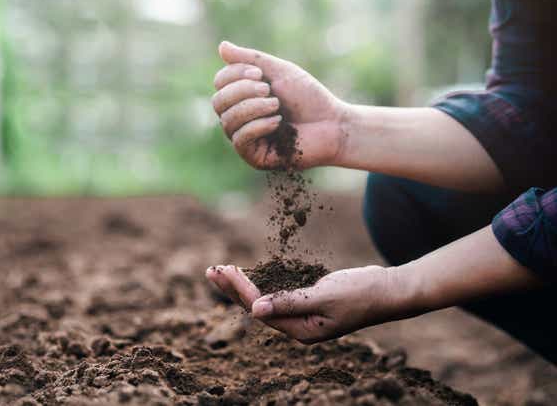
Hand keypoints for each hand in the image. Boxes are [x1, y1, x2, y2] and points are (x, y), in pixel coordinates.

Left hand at [206, 264, 408, 343]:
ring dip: (244, 285)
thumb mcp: (324, 297)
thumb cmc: (362, 293)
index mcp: (301, 331)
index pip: (260, 310)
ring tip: (221, 271)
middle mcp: (299, 327)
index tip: (223, 270)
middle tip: (211, 270)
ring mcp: (304, 315)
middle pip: (257, 308)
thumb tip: (255, 310)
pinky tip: (250, 275)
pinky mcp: (309, 302)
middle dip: (233, 289)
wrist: (390, 290)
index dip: (240, 290)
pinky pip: (278, 293)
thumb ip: (290, 302)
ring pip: (265, 300)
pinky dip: (263, 282)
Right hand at [211, 41, 348, 169]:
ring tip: (276, 106)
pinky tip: (278, 122)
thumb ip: (250, 59)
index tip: (260, 73)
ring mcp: (245, 139)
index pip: (220, 83)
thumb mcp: (279, 71)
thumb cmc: (308, 98)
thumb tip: (221, 47)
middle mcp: (239, 118)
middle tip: (268, 90)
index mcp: (243, 97)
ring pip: (228, 121)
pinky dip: (257, 126)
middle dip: (242, 92)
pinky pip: (240, 140)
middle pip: (218, 102)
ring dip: (253, 108)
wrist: (333, 124)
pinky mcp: (254, 157)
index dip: (234, 75)